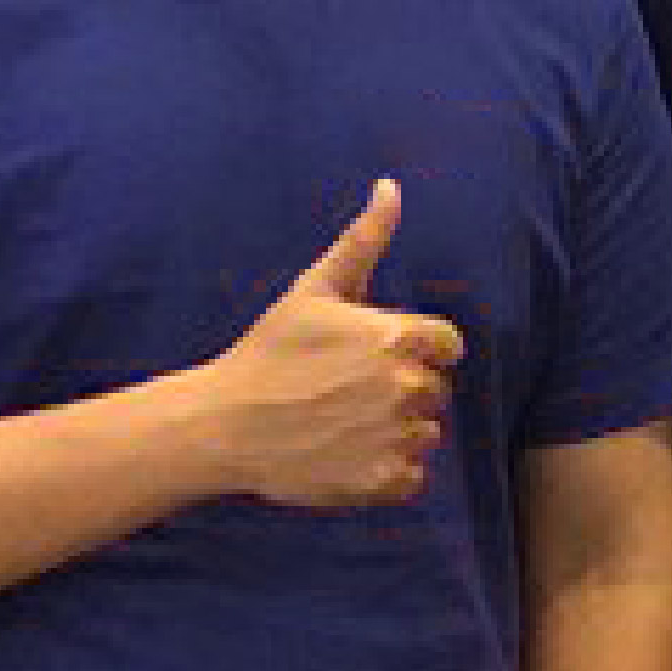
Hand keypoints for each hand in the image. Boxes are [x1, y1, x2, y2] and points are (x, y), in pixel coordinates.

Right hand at [183, 180, 462, 507]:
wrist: (224, 425)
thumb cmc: (268, 352)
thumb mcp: (314, 289)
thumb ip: (363, 240)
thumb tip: (391, 187)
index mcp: (397, 338)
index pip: (447, 345)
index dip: (416, 348)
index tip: (373, 356)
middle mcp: (406, 388)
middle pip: (436, 389)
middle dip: (402, 387)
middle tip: (345, 391)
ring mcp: (396, 438)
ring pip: (425, 434)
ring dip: (396, 431)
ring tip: (342, 423)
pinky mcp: (384, 482)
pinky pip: (412, 476)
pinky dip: (387, 471)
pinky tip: (347, 454)